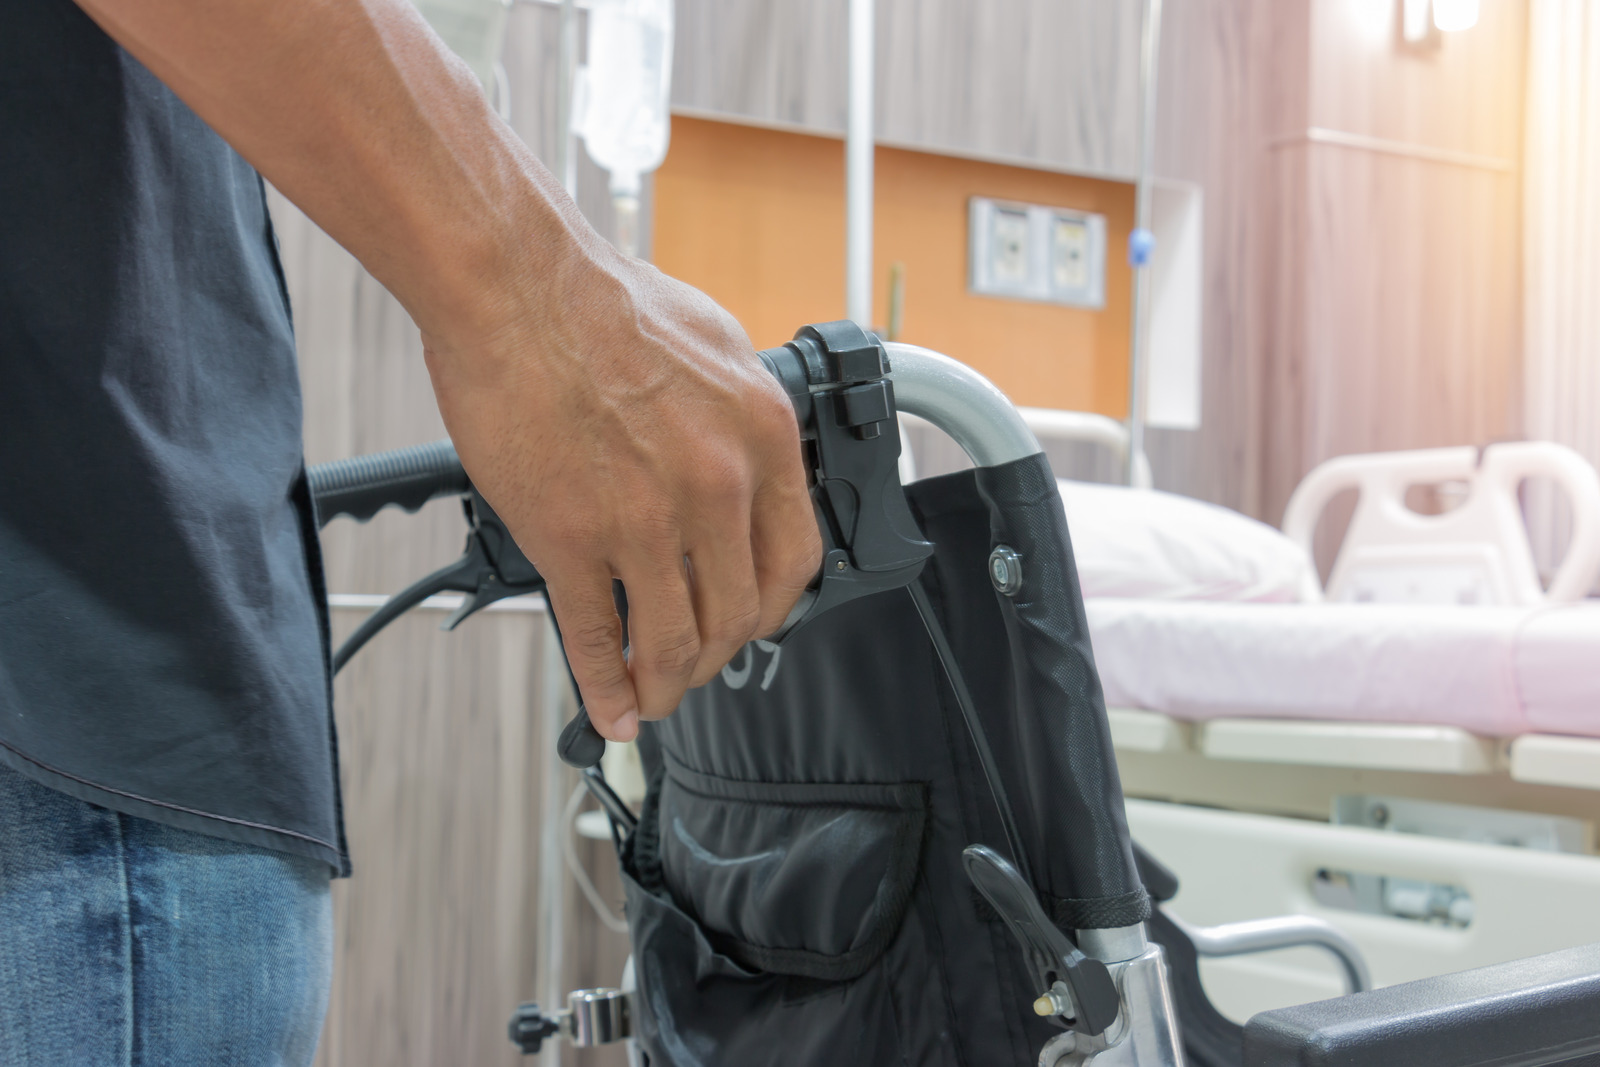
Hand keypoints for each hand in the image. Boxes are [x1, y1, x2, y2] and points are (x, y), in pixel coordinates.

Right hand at [422, 247, 820, 742]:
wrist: (515, 284)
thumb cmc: (604, 300)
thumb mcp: (718, 347)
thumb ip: (742, 421)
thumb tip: (750, 465)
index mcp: (761, 439)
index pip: (794, 562)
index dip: (772, 610)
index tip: (751, 624)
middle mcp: (715, 488)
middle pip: (736, 615)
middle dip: (717, 656)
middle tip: (696, 665)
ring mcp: (643, 521)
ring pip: (673, 641)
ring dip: (666, 684)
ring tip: (653, 697)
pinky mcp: (569, 539)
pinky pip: (596, 638)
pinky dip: (604, 688)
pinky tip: (609, 710)